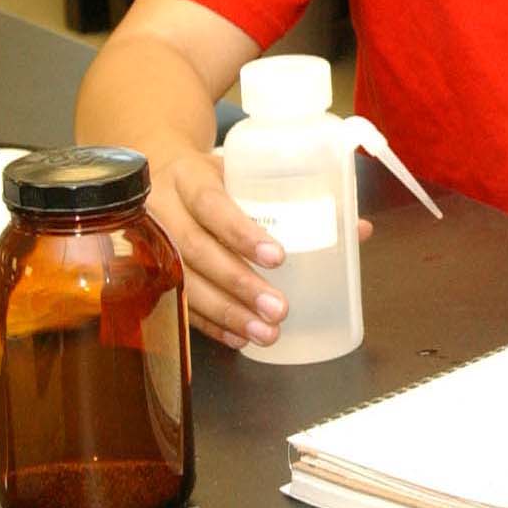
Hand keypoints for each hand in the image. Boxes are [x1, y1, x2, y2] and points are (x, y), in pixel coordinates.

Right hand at [143, 151, 372, 349]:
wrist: (155, 168)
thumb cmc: (213, 174)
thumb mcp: (244, 171)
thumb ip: (296, 197)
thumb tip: (359, 229)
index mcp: (188, 176)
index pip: (212, 204)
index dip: (242, 232)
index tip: (278, 257)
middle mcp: (163, 209)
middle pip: (196, 250)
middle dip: (239, 283)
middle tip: (279, 309)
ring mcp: (149, 243)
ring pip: (184, 282)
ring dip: (226, 312)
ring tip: (265, 332)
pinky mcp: (149, 270)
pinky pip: (177, 302)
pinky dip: (210, 324)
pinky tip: (238, 338)